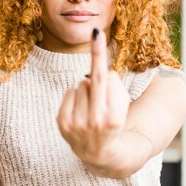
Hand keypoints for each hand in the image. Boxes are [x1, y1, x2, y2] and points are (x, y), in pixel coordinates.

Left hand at [57, 29, 129, 167]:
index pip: (107, 79)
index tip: (97, 33)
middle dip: (97, 55)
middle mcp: (96, 122)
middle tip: (97, 33)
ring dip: (87, 88)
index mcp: (114, 117)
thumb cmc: (114, 122)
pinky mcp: (63, 124)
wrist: (99, 153)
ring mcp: (77, 124)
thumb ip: (114, 88)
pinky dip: (75, 96)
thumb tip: (100, 73)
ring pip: (82, 83)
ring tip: (92, 105)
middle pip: (94, 78)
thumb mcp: (122, 108)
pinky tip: (80, 109)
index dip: (101, 55)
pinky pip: (70, 91)